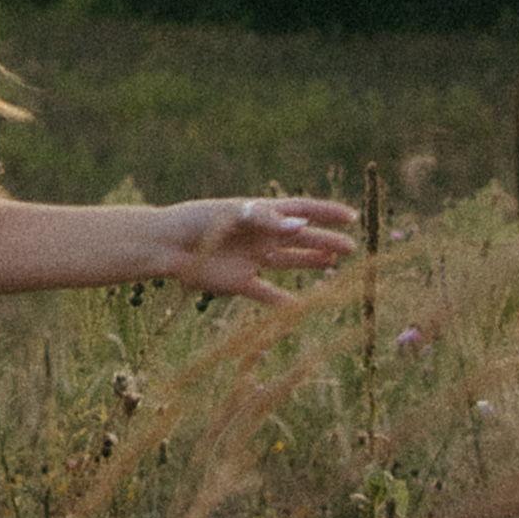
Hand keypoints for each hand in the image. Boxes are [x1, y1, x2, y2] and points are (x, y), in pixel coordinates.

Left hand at [161, 188, 358, 302]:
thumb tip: (300, 226)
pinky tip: (301, 307)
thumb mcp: (231, 215)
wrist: (166, 246)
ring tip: (334, 264)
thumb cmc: (196, 221)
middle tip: (352, 247)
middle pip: (299, 238)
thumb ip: (264, 220)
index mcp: (258, 212)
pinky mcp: (238, 282)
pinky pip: (267, 294)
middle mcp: (259, 235)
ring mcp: (250, 259)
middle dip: (325, 240)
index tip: (351, 215)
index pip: (299, 209)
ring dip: (311, 263)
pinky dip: (283, 302)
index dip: (325, 212)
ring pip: (288, 261)